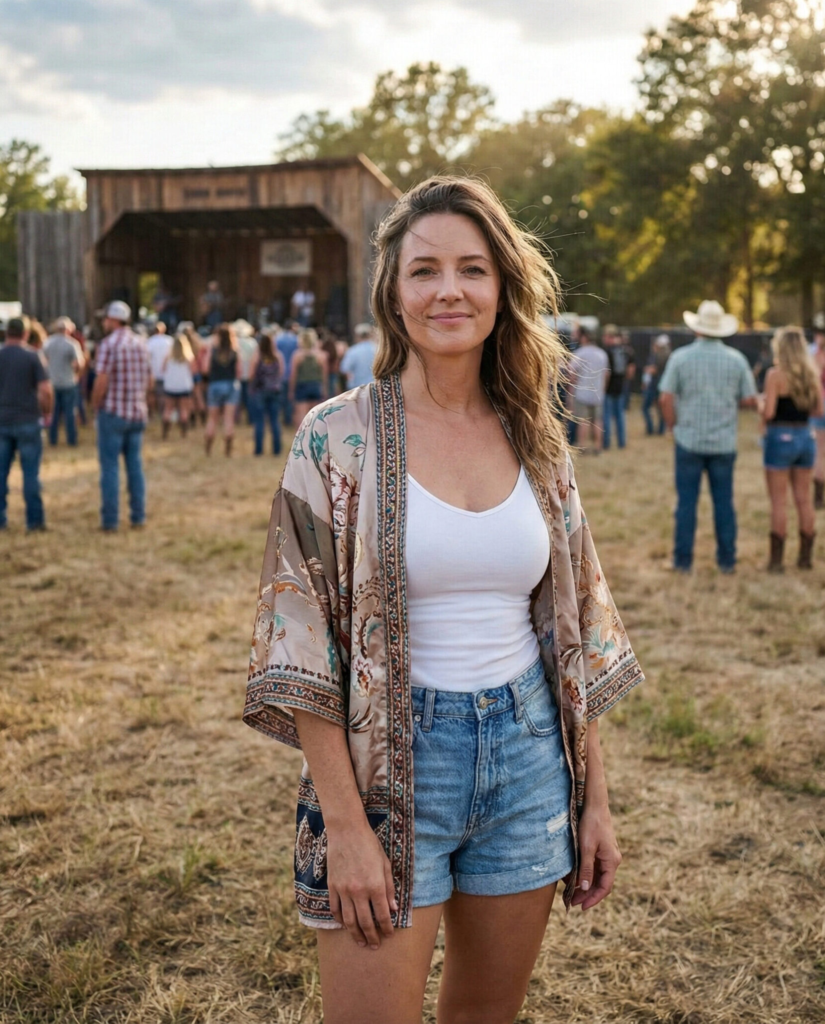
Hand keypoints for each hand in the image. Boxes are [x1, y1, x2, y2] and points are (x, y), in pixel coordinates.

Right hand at [327, 823, 396, 948]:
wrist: (347, 831)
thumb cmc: (369, 845)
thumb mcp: (385, 864)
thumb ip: (390, 888)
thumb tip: (393, 909)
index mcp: (375, 886)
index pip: (382, 915)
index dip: (386, 928)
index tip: (389, 934)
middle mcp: (359, 891)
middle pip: (365, 923)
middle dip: (371, 937)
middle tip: (374, 946)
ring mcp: (344, 890)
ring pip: (349, 920)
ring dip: (355, 934)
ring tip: (360, 942)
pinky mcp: (332, 886)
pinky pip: (335, 909)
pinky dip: (340, 920)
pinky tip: (345, 925)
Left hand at [570, 803, 621, 910]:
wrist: (595, 805)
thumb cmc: (591, 824)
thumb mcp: (586, 847)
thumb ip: (587, 868)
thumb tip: (585, 889)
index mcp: (612, 861)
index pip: (604, 887)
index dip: (593, 899)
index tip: (581, 907)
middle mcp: (612, 860)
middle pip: (601, 883)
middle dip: (587, 894)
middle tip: (572, 902)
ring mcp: (608, 855)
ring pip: (597, 876)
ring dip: (586, 885)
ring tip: (571, 892)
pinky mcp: (602, 850)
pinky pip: (595, 867)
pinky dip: (586, 874)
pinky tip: (575, 877)